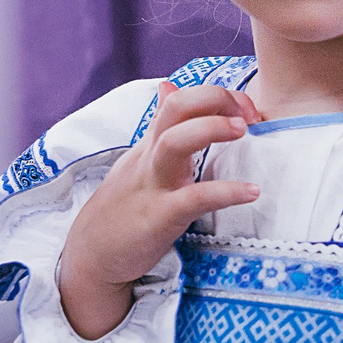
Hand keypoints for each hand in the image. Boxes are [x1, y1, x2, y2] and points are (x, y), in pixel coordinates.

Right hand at [55, 83, 261, 339]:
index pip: (180, 101)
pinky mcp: (159, 217)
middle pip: (176, 109)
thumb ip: (159, 127)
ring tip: (244, 129)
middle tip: (249, 114)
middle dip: (214, 99)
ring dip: (211, 128)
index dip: (216, 96)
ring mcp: (153, 185)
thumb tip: (168, 87)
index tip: (246, 109)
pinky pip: (193, 198)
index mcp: (150, 144)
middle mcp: (150, 157)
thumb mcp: (139, 160)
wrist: (90, 256)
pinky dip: (225, 192)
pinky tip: (251, 192)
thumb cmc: (122, 207)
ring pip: (174, 142)